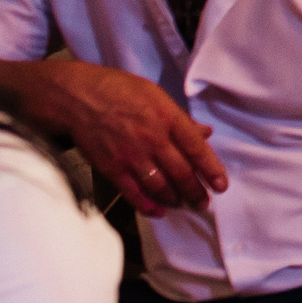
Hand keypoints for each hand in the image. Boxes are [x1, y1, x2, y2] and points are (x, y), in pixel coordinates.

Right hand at [55, 61, 229, 215]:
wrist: (79, 97)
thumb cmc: (121, 91)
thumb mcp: (157, 96)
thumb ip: (181, 119)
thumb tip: (206, 133)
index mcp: (168, 118)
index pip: (197, 149)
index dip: (212, 170)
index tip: (221, 185)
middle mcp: (153, 139)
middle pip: (181, 172)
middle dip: (196, 191)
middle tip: (204, 203)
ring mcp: (132, 155)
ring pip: (160, 185)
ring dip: (175, 199)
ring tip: (184, 205)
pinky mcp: (112, 167)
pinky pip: (133, 192)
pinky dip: (147, 205)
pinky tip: (158, 211)